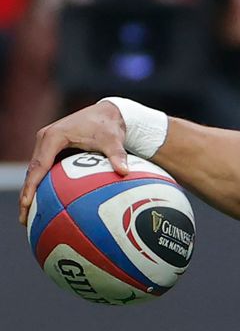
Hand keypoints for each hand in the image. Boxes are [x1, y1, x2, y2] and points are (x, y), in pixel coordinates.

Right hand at [18, 101, 130, 225]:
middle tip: (24, 218)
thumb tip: (125, 171)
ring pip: (35, 171)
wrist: (107, 113)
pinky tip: (42, 203)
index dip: (32, 185)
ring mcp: (46, 144)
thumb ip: (117, 155)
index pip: (39, 165)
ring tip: (28, 216)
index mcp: (54, 137)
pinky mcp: (50, 149)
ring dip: (30, 192)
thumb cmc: (108, 126)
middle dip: (26, 194)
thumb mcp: (113, 140)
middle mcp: (45, 139)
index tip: (27, 203)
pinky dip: (40, 185)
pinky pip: (43, 169)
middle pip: (32, 171)